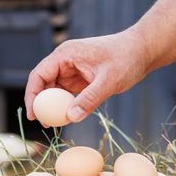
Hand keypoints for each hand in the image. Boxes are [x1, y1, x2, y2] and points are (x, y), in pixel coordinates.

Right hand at [24, 30, 150, 122]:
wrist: (142, 51)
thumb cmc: (126, 59)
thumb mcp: (109, 80)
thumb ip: (90, 99)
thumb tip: (71, 117)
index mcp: (66, 54)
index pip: (39, 74)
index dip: (32, 95)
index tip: (33, 115)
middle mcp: (65, 61)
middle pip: (44, 84)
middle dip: (42, 104)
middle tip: (45, 124)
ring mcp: (73, 70)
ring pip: (55, 91)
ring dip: (54, 107)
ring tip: (55, 124)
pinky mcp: (81, 79)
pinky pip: (67, 94)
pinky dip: (66, 106)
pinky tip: (68, 118)